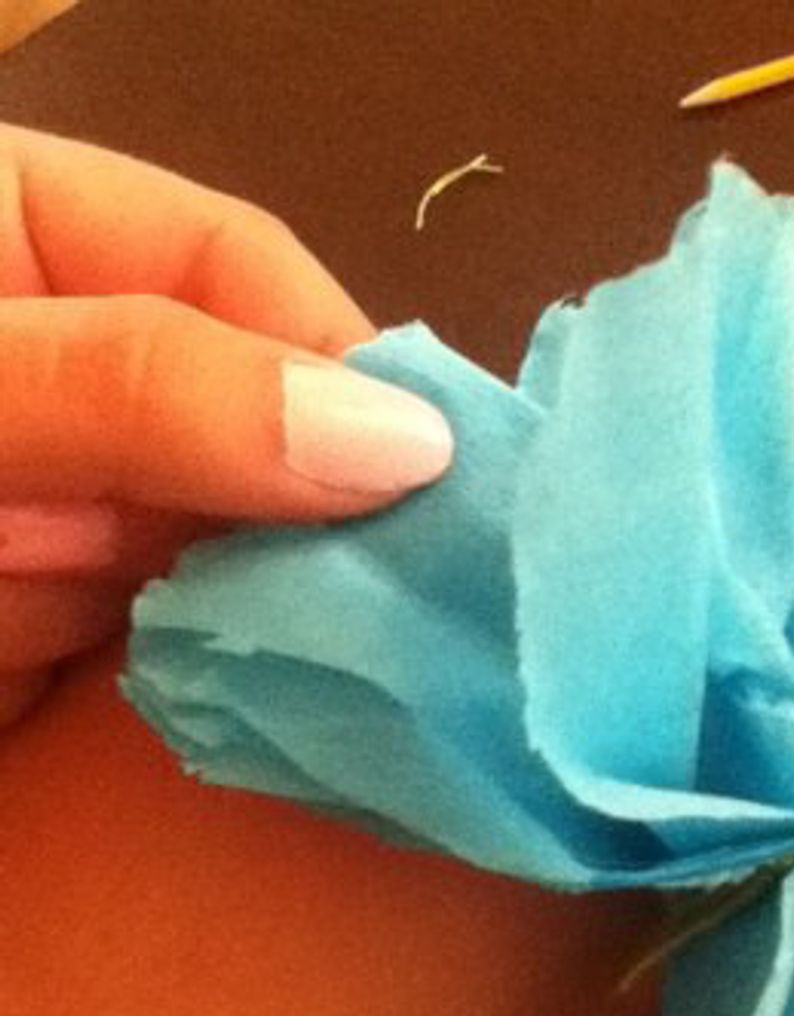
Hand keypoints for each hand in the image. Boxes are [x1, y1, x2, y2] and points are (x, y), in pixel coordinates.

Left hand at [0, 125, 451, 726]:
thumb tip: (402, 440)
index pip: (235, 268)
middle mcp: (80, 373)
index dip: (345, 362)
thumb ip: (153, 389)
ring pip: (233, 541)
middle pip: (254, 418)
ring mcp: (76, 507)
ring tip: (417, 663)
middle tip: (460, 588)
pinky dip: (246, 680)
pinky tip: (320, 708)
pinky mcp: (70, 627)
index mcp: (34, 238)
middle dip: (338, 506)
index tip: (446, 467)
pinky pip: (187, 642)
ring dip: (303, 607)